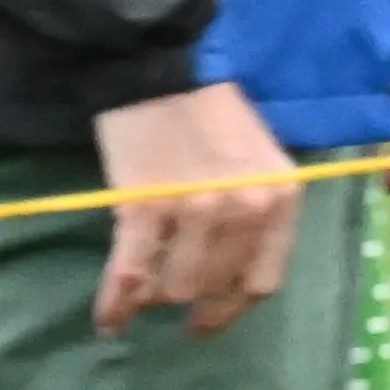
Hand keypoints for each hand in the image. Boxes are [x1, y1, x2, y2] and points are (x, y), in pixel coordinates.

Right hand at [93, 81, 301, 333]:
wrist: (159, 69)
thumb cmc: (209, 114)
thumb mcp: (256, 163)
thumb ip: (254, 215)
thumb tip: (226, 278)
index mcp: (280, 198)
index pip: (261, 281)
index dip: (229, 308)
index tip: (206, 320)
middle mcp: (246, 209)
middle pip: (212, 287)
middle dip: (185, 293)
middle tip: (162, 283)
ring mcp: (196, 210)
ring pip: (173, 288)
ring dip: (152, 292)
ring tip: (138, 282)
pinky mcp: (145, 208)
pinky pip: (130, 275)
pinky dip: (116, 304)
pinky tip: (108, 320)